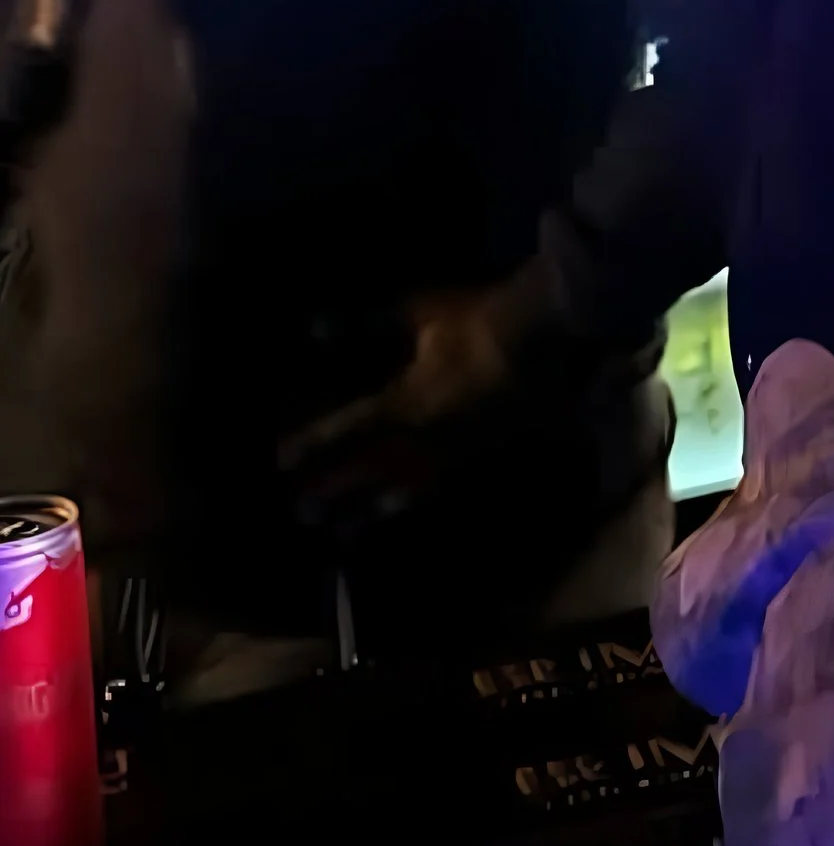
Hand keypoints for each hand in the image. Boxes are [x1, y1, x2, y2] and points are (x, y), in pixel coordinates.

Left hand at [282, 275, 552, 528]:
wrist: (541, 338)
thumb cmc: (476, 321)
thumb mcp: (417, 312)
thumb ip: (365, 323)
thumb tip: (315, 328)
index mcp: (400, 405)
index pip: (343, 433)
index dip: (309, 448)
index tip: (280, 463)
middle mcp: (419, 441)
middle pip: (365, 473)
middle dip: (331, 491)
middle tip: (300, 513)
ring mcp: (451, 455)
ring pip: (399, 492)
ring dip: (367, 512)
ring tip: (344, 533)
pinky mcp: (478, 458)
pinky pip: (437, 488)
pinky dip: (411, 503)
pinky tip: (402, 511)